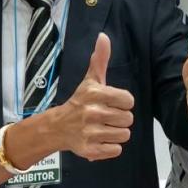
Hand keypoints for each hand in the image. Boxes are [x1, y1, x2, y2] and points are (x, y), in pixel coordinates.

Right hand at [58, 33, 133, 159]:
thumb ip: (100, 59)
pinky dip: (111, 147)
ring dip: (117, 133)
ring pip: (124, 135)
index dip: (123, 102)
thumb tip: (103, 36)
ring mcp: (90, 132)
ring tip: (104, 128)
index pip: (128, 100)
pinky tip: (100, 139)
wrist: (58, 127)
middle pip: (128, 119)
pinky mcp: (90, 150)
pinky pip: (116, 150)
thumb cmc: (80, 101)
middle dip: (120, 118)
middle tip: (107, 117)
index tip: (112, 103)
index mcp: (95, 94)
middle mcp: (92, 112)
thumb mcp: (90, 80)